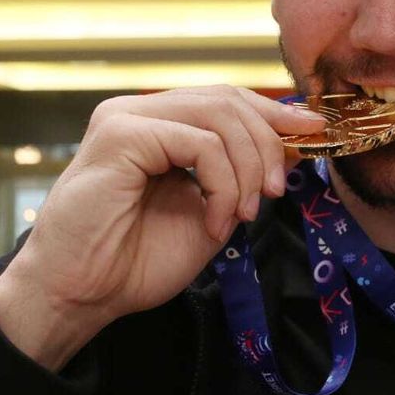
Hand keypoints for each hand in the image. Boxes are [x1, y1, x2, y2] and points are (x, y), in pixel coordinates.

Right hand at [0, 87, 325, 371]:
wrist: (79, 294)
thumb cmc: (132, 262)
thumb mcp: (208, 212)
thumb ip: (240, 178)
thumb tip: (289, 150)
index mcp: (157, 125)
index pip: (226, 99)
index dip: (274, 114)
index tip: (315, 133)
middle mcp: (139, 112)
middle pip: (227, 99)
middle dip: (268, 142)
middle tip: (277, 190)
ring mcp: (126, 118)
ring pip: (218, 116)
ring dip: (247, 168)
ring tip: (245, 213)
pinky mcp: (120, 134)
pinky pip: (199, 143)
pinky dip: (222, 185)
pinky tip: (215, 222)